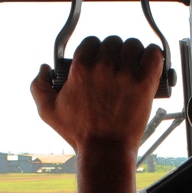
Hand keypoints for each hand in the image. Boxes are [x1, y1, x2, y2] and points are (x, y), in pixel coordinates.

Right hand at [31, 35, 162, 154]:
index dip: (95, 51)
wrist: (105, 150)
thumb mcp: (48, 111)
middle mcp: (103, 66)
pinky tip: (147, 66)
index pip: (91, 42)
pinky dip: (152, 56)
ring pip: (133, 46)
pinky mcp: (145, 82)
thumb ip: (38, 86)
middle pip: (113, 42)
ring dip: (133, 54)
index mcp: (81, 68)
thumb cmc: (80, 133)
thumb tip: (44, 68)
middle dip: (114, 53)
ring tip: (132, 68)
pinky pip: (153, 54)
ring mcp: (126, 73)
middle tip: (116, 69)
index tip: (99, 63)